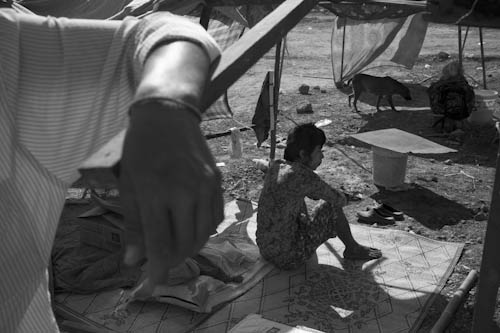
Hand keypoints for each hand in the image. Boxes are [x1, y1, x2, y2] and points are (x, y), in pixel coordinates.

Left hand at [119, 102, 223, 293]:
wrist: (168, 116)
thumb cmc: (141, 149)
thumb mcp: (130, 186)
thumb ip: (134, 225)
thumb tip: (133, 261)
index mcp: (157, 193)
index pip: (160, 244)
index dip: (157, 270)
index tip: (153, 285)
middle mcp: (186, 192)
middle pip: (185, 244)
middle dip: (172, 260)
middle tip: (161, 260)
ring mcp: (206, 187)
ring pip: (203, 234)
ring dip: (189, 247)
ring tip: (175, 245)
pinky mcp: (218, 182)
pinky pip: (215, 218)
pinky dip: (204, 230)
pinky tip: (191, 227)